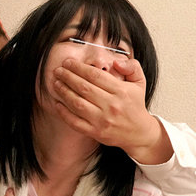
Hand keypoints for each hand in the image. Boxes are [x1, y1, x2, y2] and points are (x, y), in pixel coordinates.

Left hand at [52, 58, 171, 164]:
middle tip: (58, 71)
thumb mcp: (139, 82)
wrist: (139, 133)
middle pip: (84, 88)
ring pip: (77, 103)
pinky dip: (64, 113)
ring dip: (64, 92)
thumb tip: (116, 61)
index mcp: (121, 91)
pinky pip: (76, 122)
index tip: (68, 62)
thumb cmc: (135, 105)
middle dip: (68, 77)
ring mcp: (103, 120)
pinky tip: (57, 104)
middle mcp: (112, 105)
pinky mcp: (96, 133)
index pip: (95, 75)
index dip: (79, 67)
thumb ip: (131, 66)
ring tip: (56, 83)